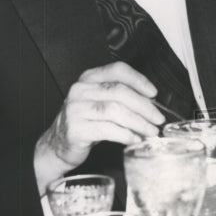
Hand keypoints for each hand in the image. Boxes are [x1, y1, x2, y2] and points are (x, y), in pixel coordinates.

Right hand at [33, 61, 163, 192]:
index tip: (154, 93)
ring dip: (138, 122)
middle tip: (158, 118)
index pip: (118, 70)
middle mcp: (81, 90)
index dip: (139, 80)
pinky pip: (107, 129)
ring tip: (150, 131)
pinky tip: (135, 138)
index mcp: (89, 78)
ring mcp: (76, 109)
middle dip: (144, 106)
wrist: (57, 145)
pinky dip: (125, 134)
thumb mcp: (101, 103)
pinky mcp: (76, 129)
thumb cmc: (85, 122)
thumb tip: (152, 103)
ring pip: (115, 110)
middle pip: (120, 92)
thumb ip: (121, 97)